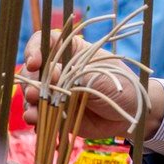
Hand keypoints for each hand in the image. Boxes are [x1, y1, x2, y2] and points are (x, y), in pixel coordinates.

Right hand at [22, 30, 163, 142]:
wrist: (132, 114)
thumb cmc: (121, 86)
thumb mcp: (99, 76)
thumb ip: (74, 76)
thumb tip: (46, 78)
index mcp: (71, 52)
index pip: (45, 42)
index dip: (34, 49)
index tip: (34, 62)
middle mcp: (60, 70)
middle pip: (33, 70)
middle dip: (31, 81)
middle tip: (35, 93)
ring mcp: (57, 91)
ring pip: (32, 93)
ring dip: (31, 102)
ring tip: (34, 111)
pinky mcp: (57, 112)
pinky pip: (39, 114)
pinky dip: (35, 117)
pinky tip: (36, 121)